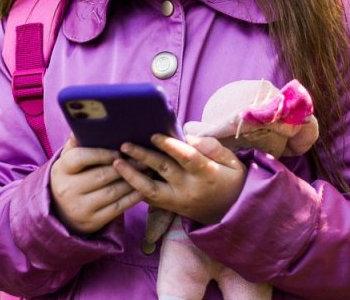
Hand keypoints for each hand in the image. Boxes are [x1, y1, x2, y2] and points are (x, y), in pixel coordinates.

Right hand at [49, 135, 144, 234]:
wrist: (62, 214)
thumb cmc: (71, 178)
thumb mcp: (68, 161)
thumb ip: (76, 143)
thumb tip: (86, 121)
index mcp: (61, 170)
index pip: (79, 158)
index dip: (101, 153)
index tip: (119, 150)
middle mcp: (68, 189)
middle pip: (100, 175)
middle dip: (125, 166)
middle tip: (144, 158)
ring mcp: (80, 207)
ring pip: (112, 192)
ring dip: (133, 180)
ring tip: (148, 170)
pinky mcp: (93, 221)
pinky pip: (118, 208)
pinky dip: (132, 197)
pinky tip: (143, 188)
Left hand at [112, 134, 246, 224]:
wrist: (233, 215)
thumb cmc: (233, 182)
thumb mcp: (233, 163)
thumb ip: (212, 147)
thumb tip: (187, 137)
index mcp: (207, 174)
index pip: (186, 158)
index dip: (170, 146)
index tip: (153, 135)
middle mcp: (190, 188)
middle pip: (163, 170)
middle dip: (143, 156)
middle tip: (125, 145)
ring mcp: (178, 201)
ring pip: (151, 189)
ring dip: (131, 175)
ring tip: (116, 163)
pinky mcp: (171, 208)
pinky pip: (150, 200)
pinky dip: (135, 189)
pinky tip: (122, 177)